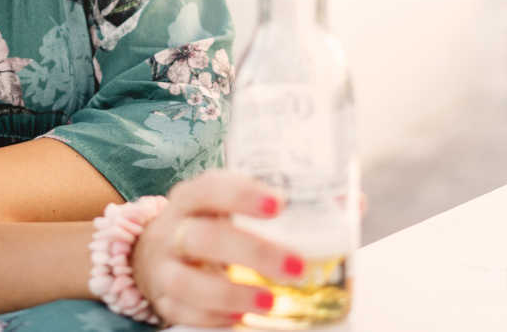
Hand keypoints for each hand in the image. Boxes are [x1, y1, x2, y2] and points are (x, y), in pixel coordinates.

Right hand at [130, 170, 305, 327]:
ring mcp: (163, 266)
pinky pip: (183, 311)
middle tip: (295, 265)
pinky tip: (242, 317)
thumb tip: (354, 205)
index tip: (279, 204)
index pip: (212, 188)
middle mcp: (173, 228)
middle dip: (252, 252)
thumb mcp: (231, 208)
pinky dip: (213, 317)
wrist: (152, 252)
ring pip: (187, 280)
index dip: (243, 195)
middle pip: (204, 236)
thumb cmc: (208, 224)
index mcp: (192, 197)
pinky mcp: (163, 299)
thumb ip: (284, 207)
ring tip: (270, 301)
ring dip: (230, 293)